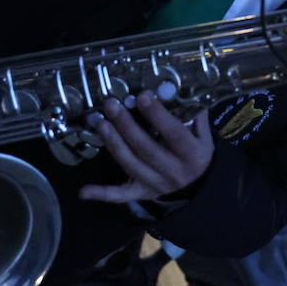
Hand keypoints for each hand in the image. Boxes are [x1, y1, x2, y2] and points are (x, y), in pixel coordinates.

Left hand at [79, 91, 212, 204]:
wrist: (198, 186)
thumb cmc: (196, 151)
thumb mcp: (202, 134)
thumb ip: (190, 114)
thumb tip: (169, 90)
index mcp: (192, 154)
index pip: (174, 133)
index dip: (157, 115)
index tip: (142, 96)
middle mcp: (174, 171)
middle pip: (146, 148)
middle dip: (127, 125)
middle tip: (112, 105)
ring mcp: (156, 184)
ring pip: (131, 164)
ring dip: (113, 144)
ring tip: (100, 123)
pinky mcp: (142, 193)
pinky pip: (121, 195)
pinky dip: (102, 193)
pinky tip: (84, 191)